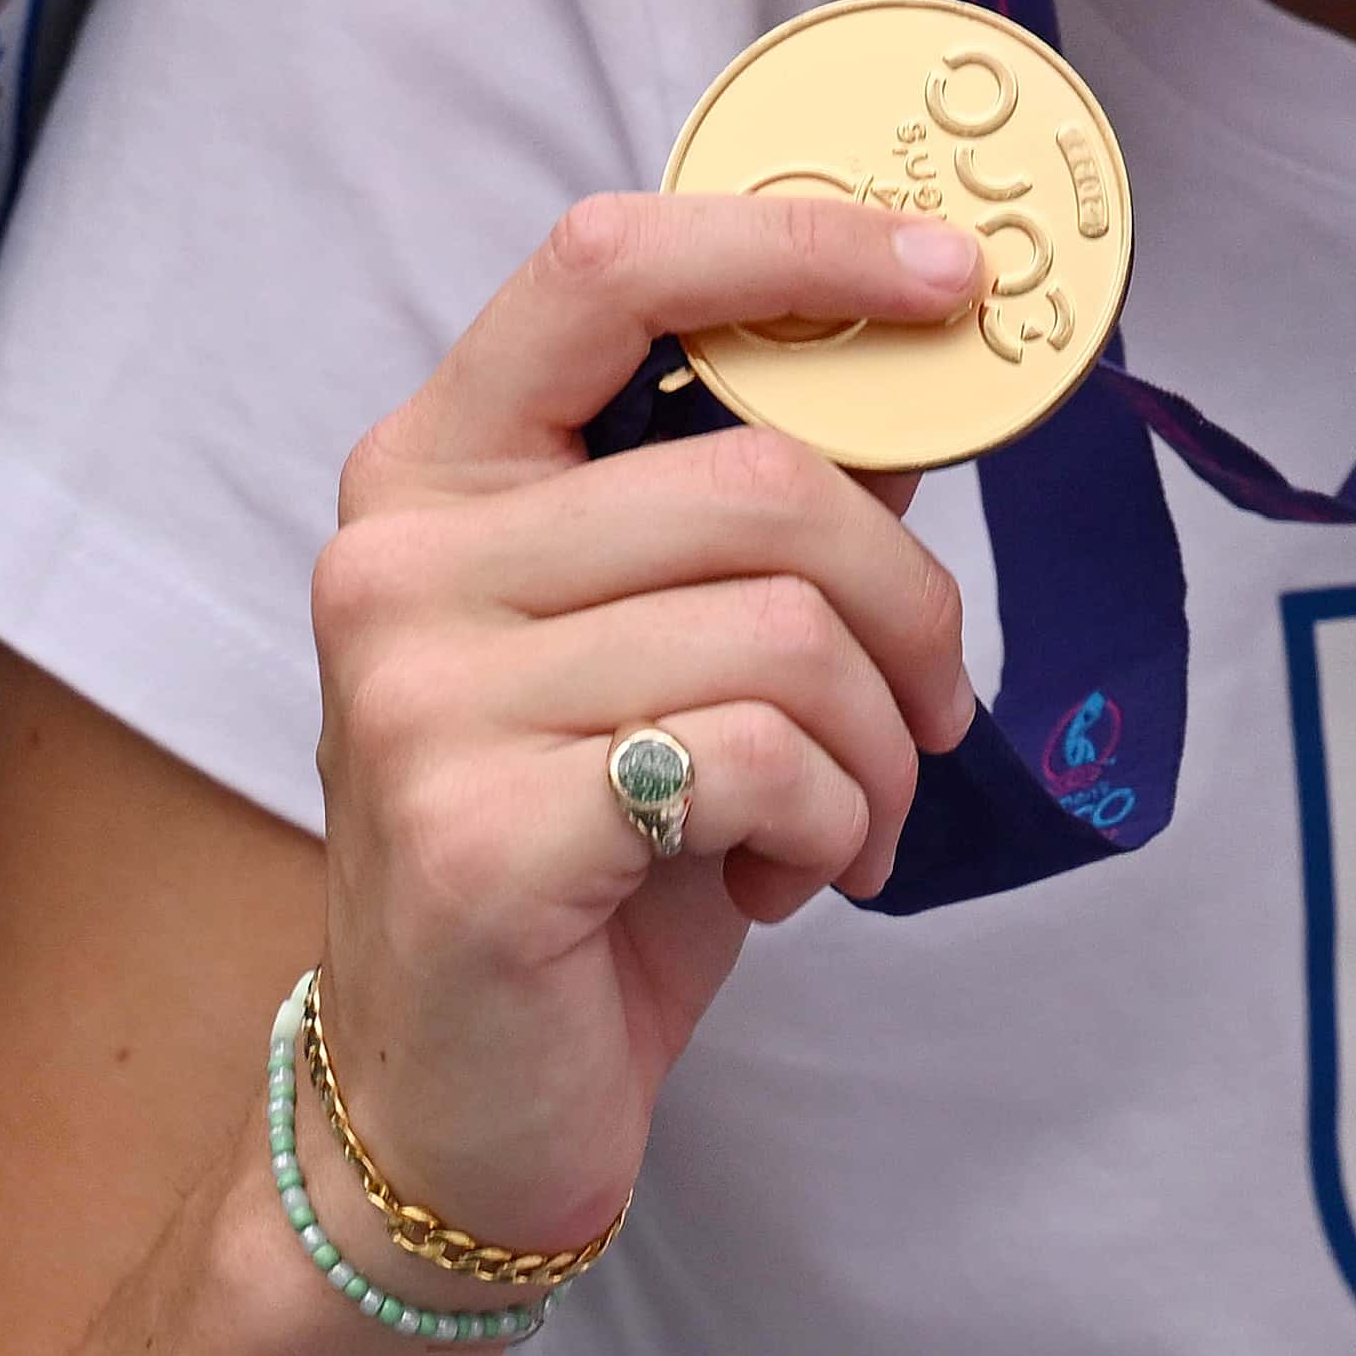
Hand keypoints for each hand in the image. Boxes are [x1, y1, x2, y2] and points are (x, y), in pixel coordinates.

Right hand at [301, 195, 988, 1282]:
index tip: (954, 281)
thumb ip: (763, 498)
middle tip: (933, 707)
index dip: (800, 246)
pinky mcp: (479, 837)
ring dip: (876, 745)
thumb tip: (922, 364)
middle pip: (760, 481)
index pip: (610, 265)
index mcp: (437, 465)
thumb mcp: (674, 640)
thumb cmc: (590, 847)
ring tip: (842, 817)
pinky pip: (759, 761)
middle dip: (908, 604)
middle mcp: (402, 558)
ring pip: (785, 632)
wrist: (458, 1108)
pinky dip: (831, 824)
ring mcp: (422, 698)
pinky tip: (785, 875)